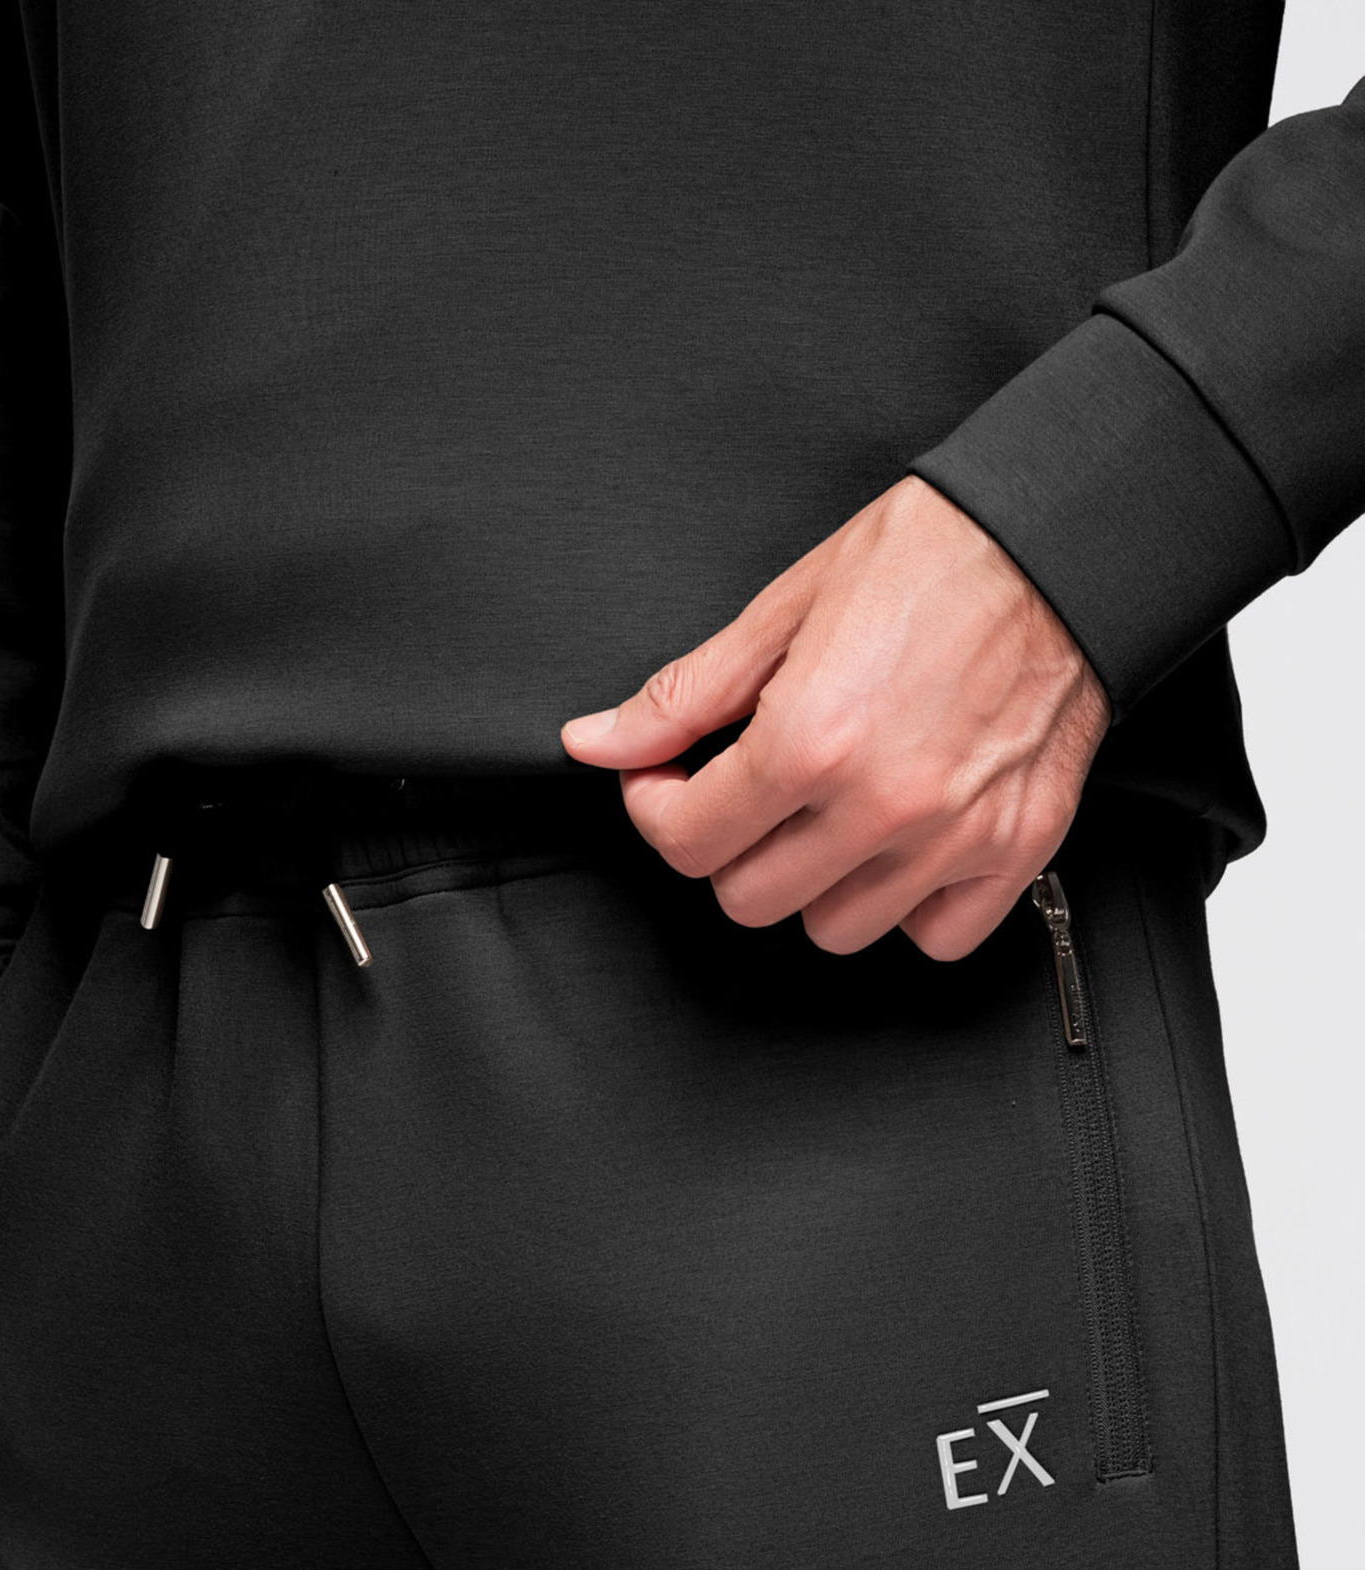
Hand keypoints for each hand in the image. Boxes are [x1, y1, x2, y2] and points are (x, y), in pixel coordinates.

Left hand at [561, 476, 1109, 958]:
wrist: (1063, 542)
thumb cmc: (931, 558)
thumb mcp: (783, 611)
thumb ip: (684, 696)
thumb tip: (596, 744)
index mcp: (811, 738)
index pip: (685, 840)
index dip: (657, 808)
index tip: (669, 779)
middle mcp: (881, 803)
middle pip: (749, 899)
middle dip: (728, 847)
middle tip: (746, 792)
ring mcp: (953, 837)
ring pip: (834, 930)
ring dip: (814, 884)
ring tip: (827, 813)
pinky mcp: (1016, 850)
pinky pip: (934, 938)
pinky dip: (909, 907)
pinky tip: (899, 845)